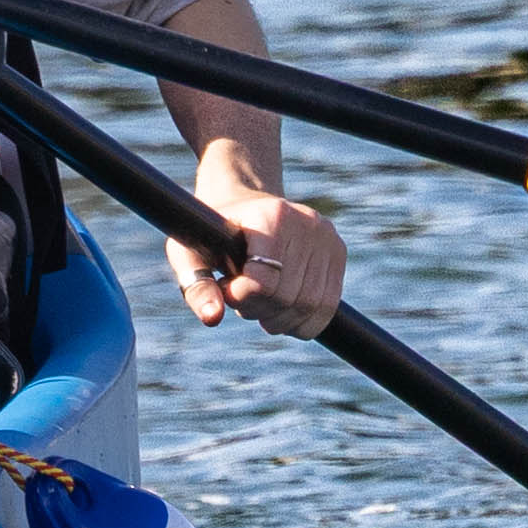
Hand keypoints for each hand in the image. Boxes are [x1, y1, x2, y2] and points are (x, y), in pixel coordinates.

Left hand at [170, 141, 347, 333]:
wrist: (244, 205)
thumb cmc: (212, 233)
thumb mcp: (189, 253)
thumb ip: (197, 286)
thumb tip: (212, 318)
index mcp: (272, 216)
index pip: (264, 281)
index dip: (241, 298)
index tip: (227, 288)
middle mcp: (307, 223)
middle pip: (288, 297)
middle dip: (260, 310)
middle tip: (241, 299)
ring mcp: (327, 237)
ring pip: (311, 307)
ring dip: (280, 319)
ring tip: (260, 303)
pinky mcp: (338, 252)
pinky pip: (327, 307)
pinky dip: (303, 322)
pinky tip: (281, 311)